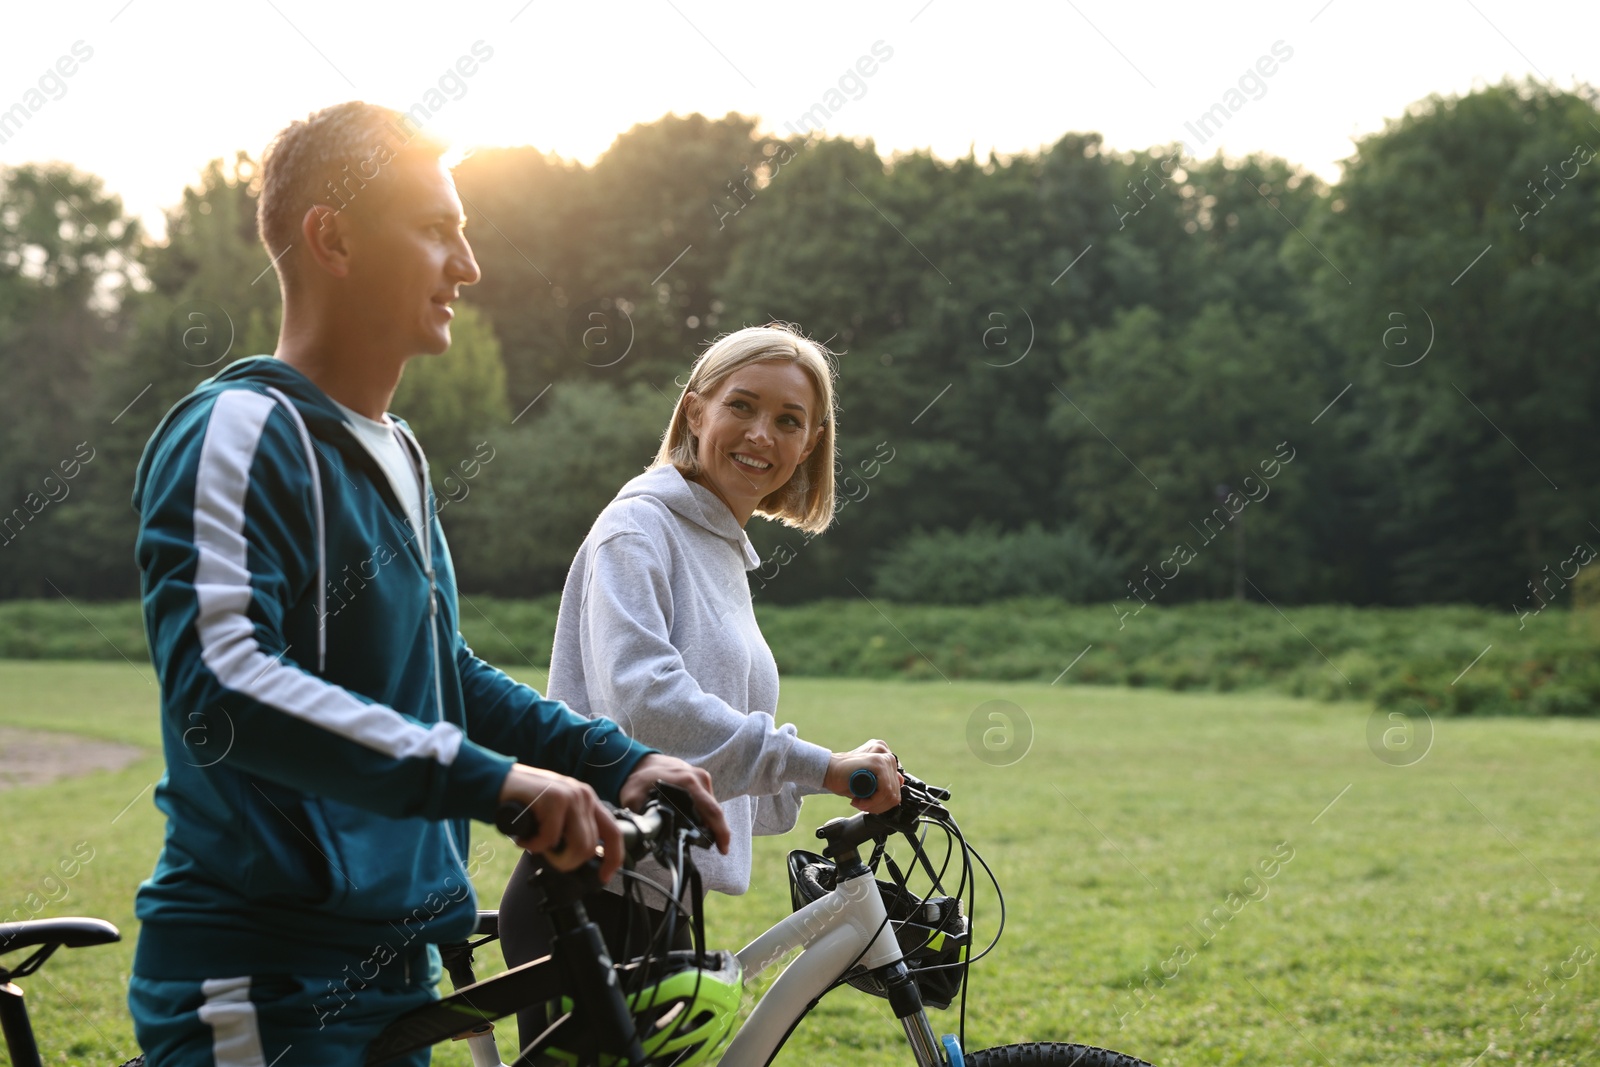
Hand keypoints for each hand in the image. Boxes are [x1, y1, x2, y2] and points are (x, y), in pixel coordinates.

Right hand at [497, 763, 625, 882]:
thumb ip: (573, 830)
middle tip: (548, 858)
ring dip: (555, 857)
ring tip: (537, 847)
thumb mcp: (558, 815)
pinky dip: (534, 846)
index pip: (614, 833)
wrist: (498, 783)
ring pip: (577, 845)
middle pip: (590, 846)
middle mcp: (584, 796)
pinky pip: (551, 838)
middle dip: (568, 862)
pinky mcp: (553, 798)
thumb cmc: (525, 804)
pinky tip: (524, 839)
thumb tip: (584, 859)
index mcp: (589, 801)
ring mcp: (570, 796)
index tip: (604, 876)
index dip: (613, 859)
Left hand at [619, 753, 730, 854]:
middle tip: (718, 848)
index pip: (711, 811)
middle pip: (715, 810)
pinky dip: (705, 813)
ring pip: (712, 806)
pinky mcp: (700, 778)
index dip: (720, 832)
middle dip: (718, 831)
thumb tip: (648, 838)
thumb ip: (641, 819)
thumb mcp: (634, 800)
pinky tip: (697, 823)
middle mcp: (698, 778)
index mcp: (687, 783)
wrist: (639, 762)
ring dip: (711, 822)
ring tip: (702, 838)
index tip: (723, 849)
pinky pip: (707, 800)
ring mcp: (701, 776)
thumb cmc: (638, 780)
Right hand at [824, 739, 901, 813]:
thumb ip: (885, 781)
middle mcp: (888, 756)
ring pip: (891, 794)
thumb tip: (901, 782)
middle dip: (878, 806)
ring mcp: (884, 758)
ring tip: (859, 803)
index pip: (897, 788)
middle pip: (896, 793)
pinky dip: (872, 801)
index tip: (870, 805)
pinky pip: (885, 791)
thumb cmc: (846, 779)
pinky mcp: (878, 762)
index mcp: (887, 760)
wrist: (828, 771)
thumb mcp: (871, 783)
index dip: (883, 803)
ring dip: (874, 805)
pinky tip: (859, 800)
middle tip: (862, 805)